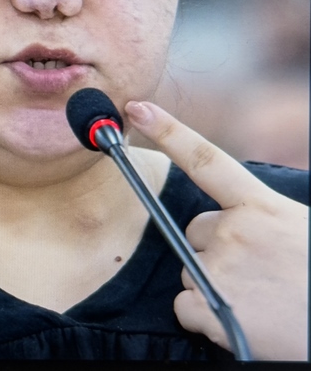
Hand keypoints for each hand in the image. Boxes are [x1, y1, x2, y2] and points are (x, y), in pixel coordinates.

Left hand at [128, 100, 308, 360]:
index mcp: (263, 207)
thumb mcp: (299, 232)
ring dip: (212, 286)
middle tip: (259, 274)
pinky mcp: (208, 306)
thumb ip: (263, 220)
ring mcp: (218, 267)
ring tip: (260, 301)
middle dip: (215, 250)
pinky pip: (184, 306)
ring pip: (189, 270)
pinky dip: (205, 319)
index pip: (207, 160)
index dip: (168, 131)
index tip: (136, 108)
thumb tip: (235, 222)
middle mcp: (235, 230)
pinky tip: (244, 321)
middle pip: (195, 231)